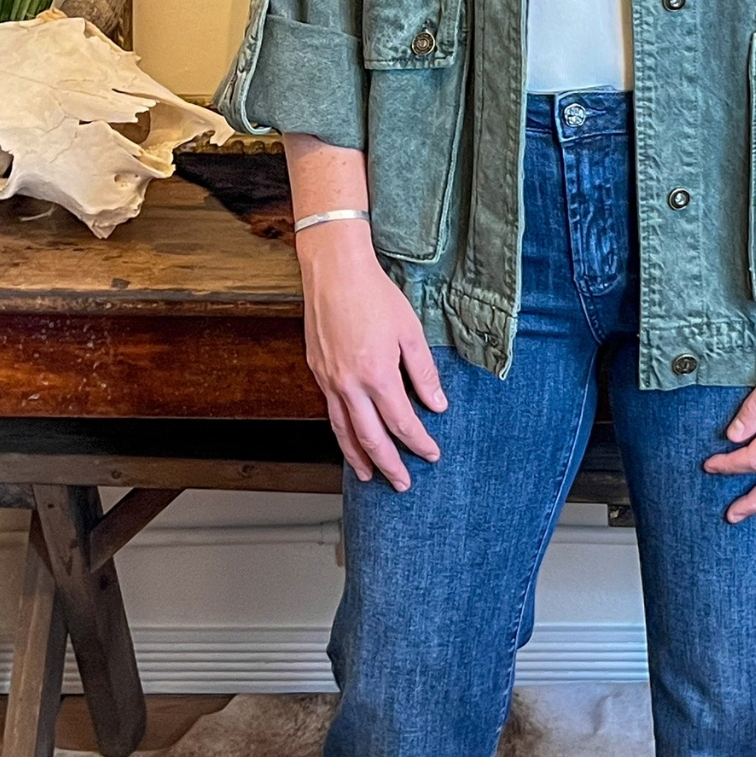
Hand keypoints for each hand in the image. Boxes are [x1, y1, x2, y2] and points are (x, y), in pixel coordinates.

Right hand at [296, 220, 448, 489]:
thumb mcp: (410, 332)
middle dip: (389, 465)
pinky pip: (331, 412)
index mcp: (376, 376)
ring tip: (370, 476)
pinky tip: (350, 438)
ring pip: (343, 431)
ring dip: (358, 458)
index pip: (402, 423)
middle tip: (403, 484)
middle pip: (370, 439)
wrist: (334, 272)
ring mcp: (329, 380)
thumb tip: (437, 405)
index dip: (419, 443)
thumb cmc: (375, 296)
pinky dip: (341, 433)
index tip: (432, 455)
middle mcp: (349, 385)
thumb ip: (424, 373)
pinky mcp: (318, 371)